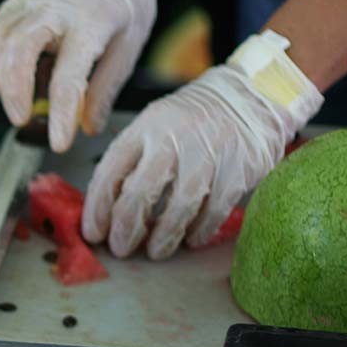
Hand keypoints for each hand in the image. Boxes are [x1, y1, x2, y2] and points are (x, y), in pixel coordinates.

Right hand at [0, 0, 164, 151]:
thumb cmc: (123, 1)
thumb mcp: (129, 45)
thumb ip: (105, 88)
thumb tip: (88, 128)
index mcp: (92, 21)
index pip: (70, 75)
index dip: (62, 114)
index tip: (60, 143)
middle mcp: (56, 8)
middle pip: (20, 50)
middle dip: (15, 92)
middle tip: (21, 121)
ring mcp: (30, 2)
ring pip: (1, 43)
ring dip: (5, 81)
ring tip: (20, 105)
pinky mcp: (14, 3)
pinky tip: (11, 81)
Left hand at [81, 61, 321, 259]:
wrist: (253, 95)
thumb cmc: (194, 120)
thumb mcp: (155, 125)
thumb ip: (132, 160)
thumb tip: (106, 210)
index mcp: (146, 127)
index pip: (111, 171)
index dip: (98, 208)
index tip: (93, 233)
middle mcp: (174, 137)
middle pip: (141, 192)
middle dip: (126, 228)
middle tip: (121, 249)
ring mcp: (208, 152)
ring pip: (179, 205)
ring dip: (164, 236)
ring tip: (155, 252)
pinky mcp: (239, 167)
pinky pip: (214, 208)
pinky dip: (200, 229)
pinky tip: (191, 239)